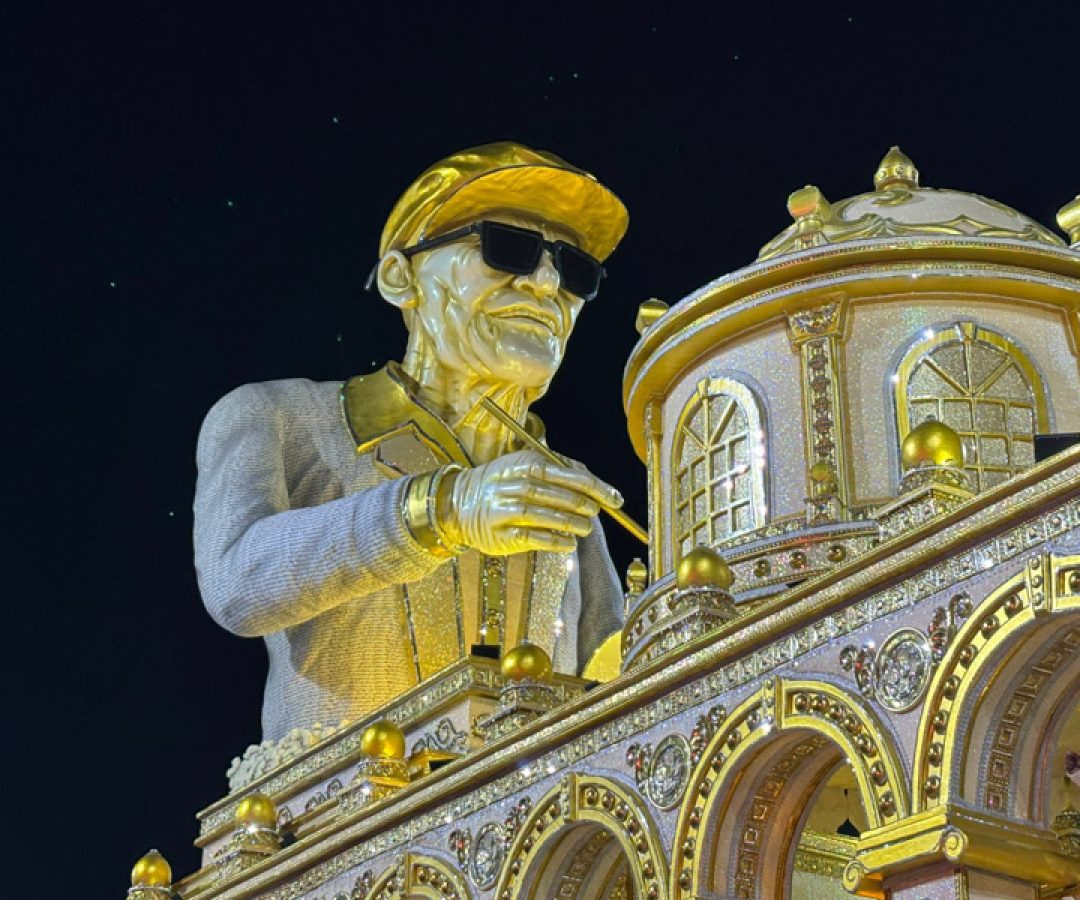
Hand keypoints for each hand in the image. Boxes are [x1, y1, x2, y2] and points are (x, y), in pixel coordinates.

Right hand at [435, 449, 622, 554]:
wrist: (457, 505)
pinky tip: (569, 544)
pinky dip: (553, 541)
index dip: (592, 485)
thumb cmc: (501, 484)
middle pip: (552, 492)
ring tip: (587, 528)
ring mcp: (501, 509)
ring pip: (541, 514)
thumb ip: (556, 470)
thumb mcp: (523, 466)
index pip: (562, 472)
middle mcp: (510, 484)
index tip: (614, 498)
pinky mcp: (498, 534)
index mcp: (520, 463)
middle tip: (598, 512)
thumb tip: (593, 482)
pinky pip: (530, 537)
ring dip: (569, 523)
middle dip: (581, 503)